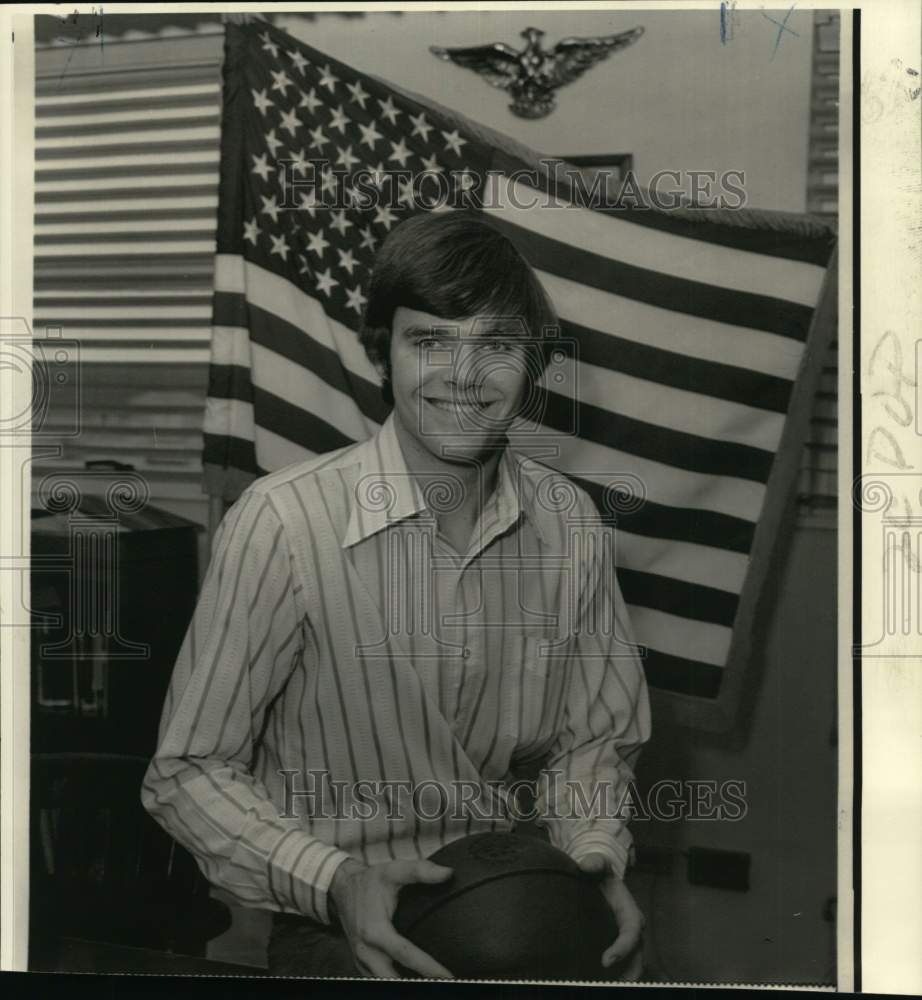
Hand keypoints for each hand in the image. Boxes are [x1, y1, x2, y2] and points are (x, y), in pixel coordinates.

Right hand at [329, 858, 454, 978]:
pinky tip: (411, 979)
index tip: (447, 975)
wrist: (342, 887)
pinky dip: (393, 981)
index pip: (405, 954)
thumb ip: (421, 871)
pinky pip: (377, 980)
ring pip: (383, 983)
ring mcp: (361, 959)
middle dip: (416, 984)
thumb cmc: (370, 881)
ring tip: (431, 984)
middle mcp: (366, 950)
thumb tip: (447, 873)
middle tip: (443, 984)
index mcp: (375, 930)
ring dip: (404, 984)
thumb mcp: (394, 870)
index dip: (428, 967)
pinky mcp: (361, 963)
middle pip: (392, 978)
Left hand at [577, 852, 644, 979]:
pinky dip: (616, 977)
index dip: (621, 948)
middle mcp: (633, 930)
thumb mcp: (597, 864)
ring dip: (623, 978)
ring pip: (632, 966)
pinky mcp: (619, 947)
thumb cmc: (599, 872)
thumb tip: (586, 865)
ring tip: (603, 988)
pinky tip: (598, 983)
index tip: (605, 960)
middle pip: (637, 957)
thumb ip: (594, 862)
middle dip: (627, 973)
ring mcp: (627, 941)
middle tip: (609, 985)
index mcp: (630, 912)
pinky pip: (622, 967)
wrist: (598, 879)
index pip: (631, 934)